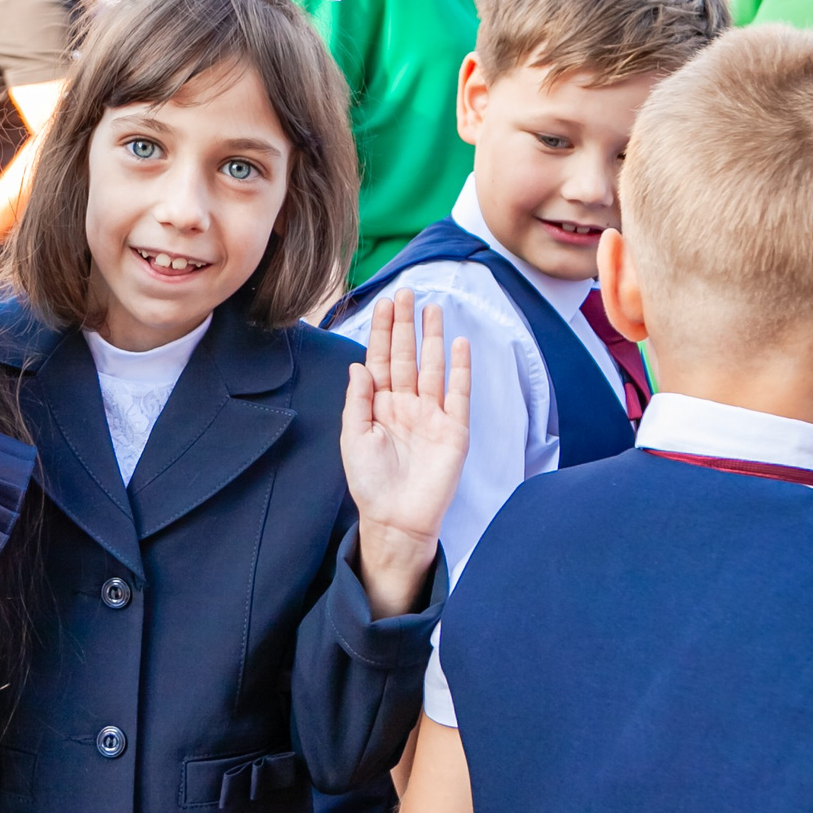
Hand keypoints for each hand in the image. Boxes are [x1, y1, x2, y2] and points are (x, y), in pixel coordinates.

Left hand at [340, 289, 469, 616]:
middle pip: (405, 355)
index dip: (381, 331)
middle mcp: (406, 404)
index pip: (380, 359)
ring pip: (432, 367)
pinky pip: (458, 392)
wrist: (397, 520)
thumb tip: (358, 365)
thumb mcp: (353, 440)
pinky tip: (458, 344)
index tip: (383, 302)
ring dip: (432, 338)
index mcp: (379, 405)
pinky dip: (459, 369)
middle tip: (406, 293)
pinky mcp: (453, 429)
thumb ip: (357, 402)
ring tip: (433, 307)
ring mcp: (431, 414)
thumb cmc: (370, 483)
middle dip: (405, 325)